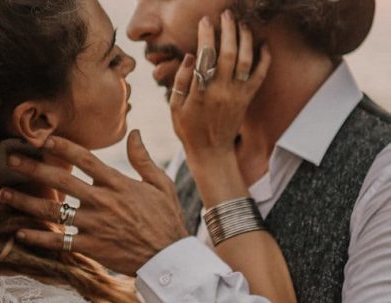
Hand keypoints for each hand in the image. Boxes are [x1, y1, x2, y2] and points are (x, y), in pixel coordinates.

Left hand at [0, 131, 187, 275]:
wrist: (169, 259)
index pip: (85, 159)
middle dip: (32, 168)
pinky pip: (59, 241)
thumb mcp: (162, 184)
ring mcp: (94, 225)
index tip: (42, 139)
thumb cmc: (167, 219)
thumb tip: (134, 132)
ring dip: (25, 202)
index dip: (62, 146)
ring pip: (53, 210)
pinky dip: (38, 238)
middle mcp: (102, 201)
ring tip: (2, 194)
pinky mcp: (90, 247)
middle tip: (10, 160)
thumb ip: (143, 159)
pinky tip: (19, 232)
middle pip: (60, 180)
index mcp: (118, 183)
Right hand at [170, 10, 270, 160]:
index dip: (205, 36)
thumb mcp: (175, 108)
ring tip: (241, 24)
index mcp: (200, 92)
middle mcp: (221, 91)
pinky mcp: (247, 98)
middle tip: (226, 14)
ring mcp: (237, 94)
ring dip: (245, 38)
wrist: (211, 152)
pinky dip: (264, 58)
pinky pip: (260, 75)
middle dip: (227, 30)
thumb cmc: (189, 129)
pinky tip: (263, 44)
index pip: (204, 57)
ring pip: (245, 60)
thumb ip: (181, 81)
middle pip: (228, 53)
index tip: (204, 21)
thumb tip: (190, 56)